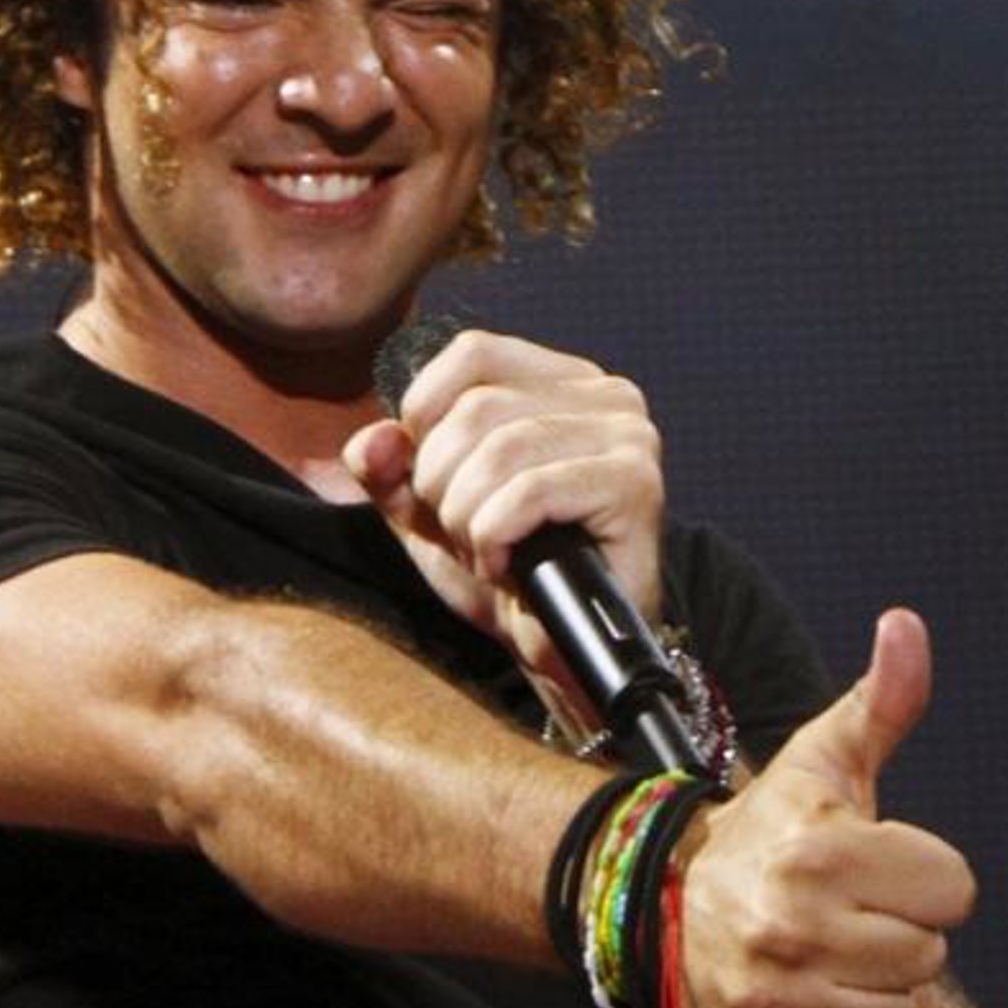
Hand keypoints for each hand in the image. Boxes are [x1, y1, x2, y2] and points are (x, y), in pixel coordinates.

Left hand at [341, 329, 664, 687]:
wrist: (561, 654)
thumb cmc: (507, 575)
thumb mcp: (430, 515)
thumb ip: (391, 471)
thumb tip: (372, 440)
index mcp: (561, 383)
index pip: (472, 353)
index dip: (426, 415)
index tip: (432, 482)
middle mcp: (607, 396)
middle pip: (477, 408)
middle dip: (442, 484)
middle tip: (463, 535)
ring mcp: (628, 438)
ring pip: (500, 449)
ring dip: (467, 517)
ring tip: (484, 553)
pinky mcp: (635, 486)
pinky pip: (530, 492)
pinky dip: (495, 537)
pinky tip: (505, 568)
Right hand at [682, 608, 976, 1007]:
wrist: (664, 899)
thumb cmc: (767, 829)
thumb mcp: (825, 760)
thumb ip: (882, 701)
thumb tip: (907, 625)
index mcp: (821, 852)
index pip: (956, 891)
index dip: (925, 875)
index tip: (877, 866)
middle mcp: (791, 927)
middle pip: (930, 956)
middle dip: (899, 932)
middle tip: (847, 910)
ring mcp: (771, 996)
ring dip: (873, 987)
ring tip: (827, 951)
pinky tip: (807, 994)